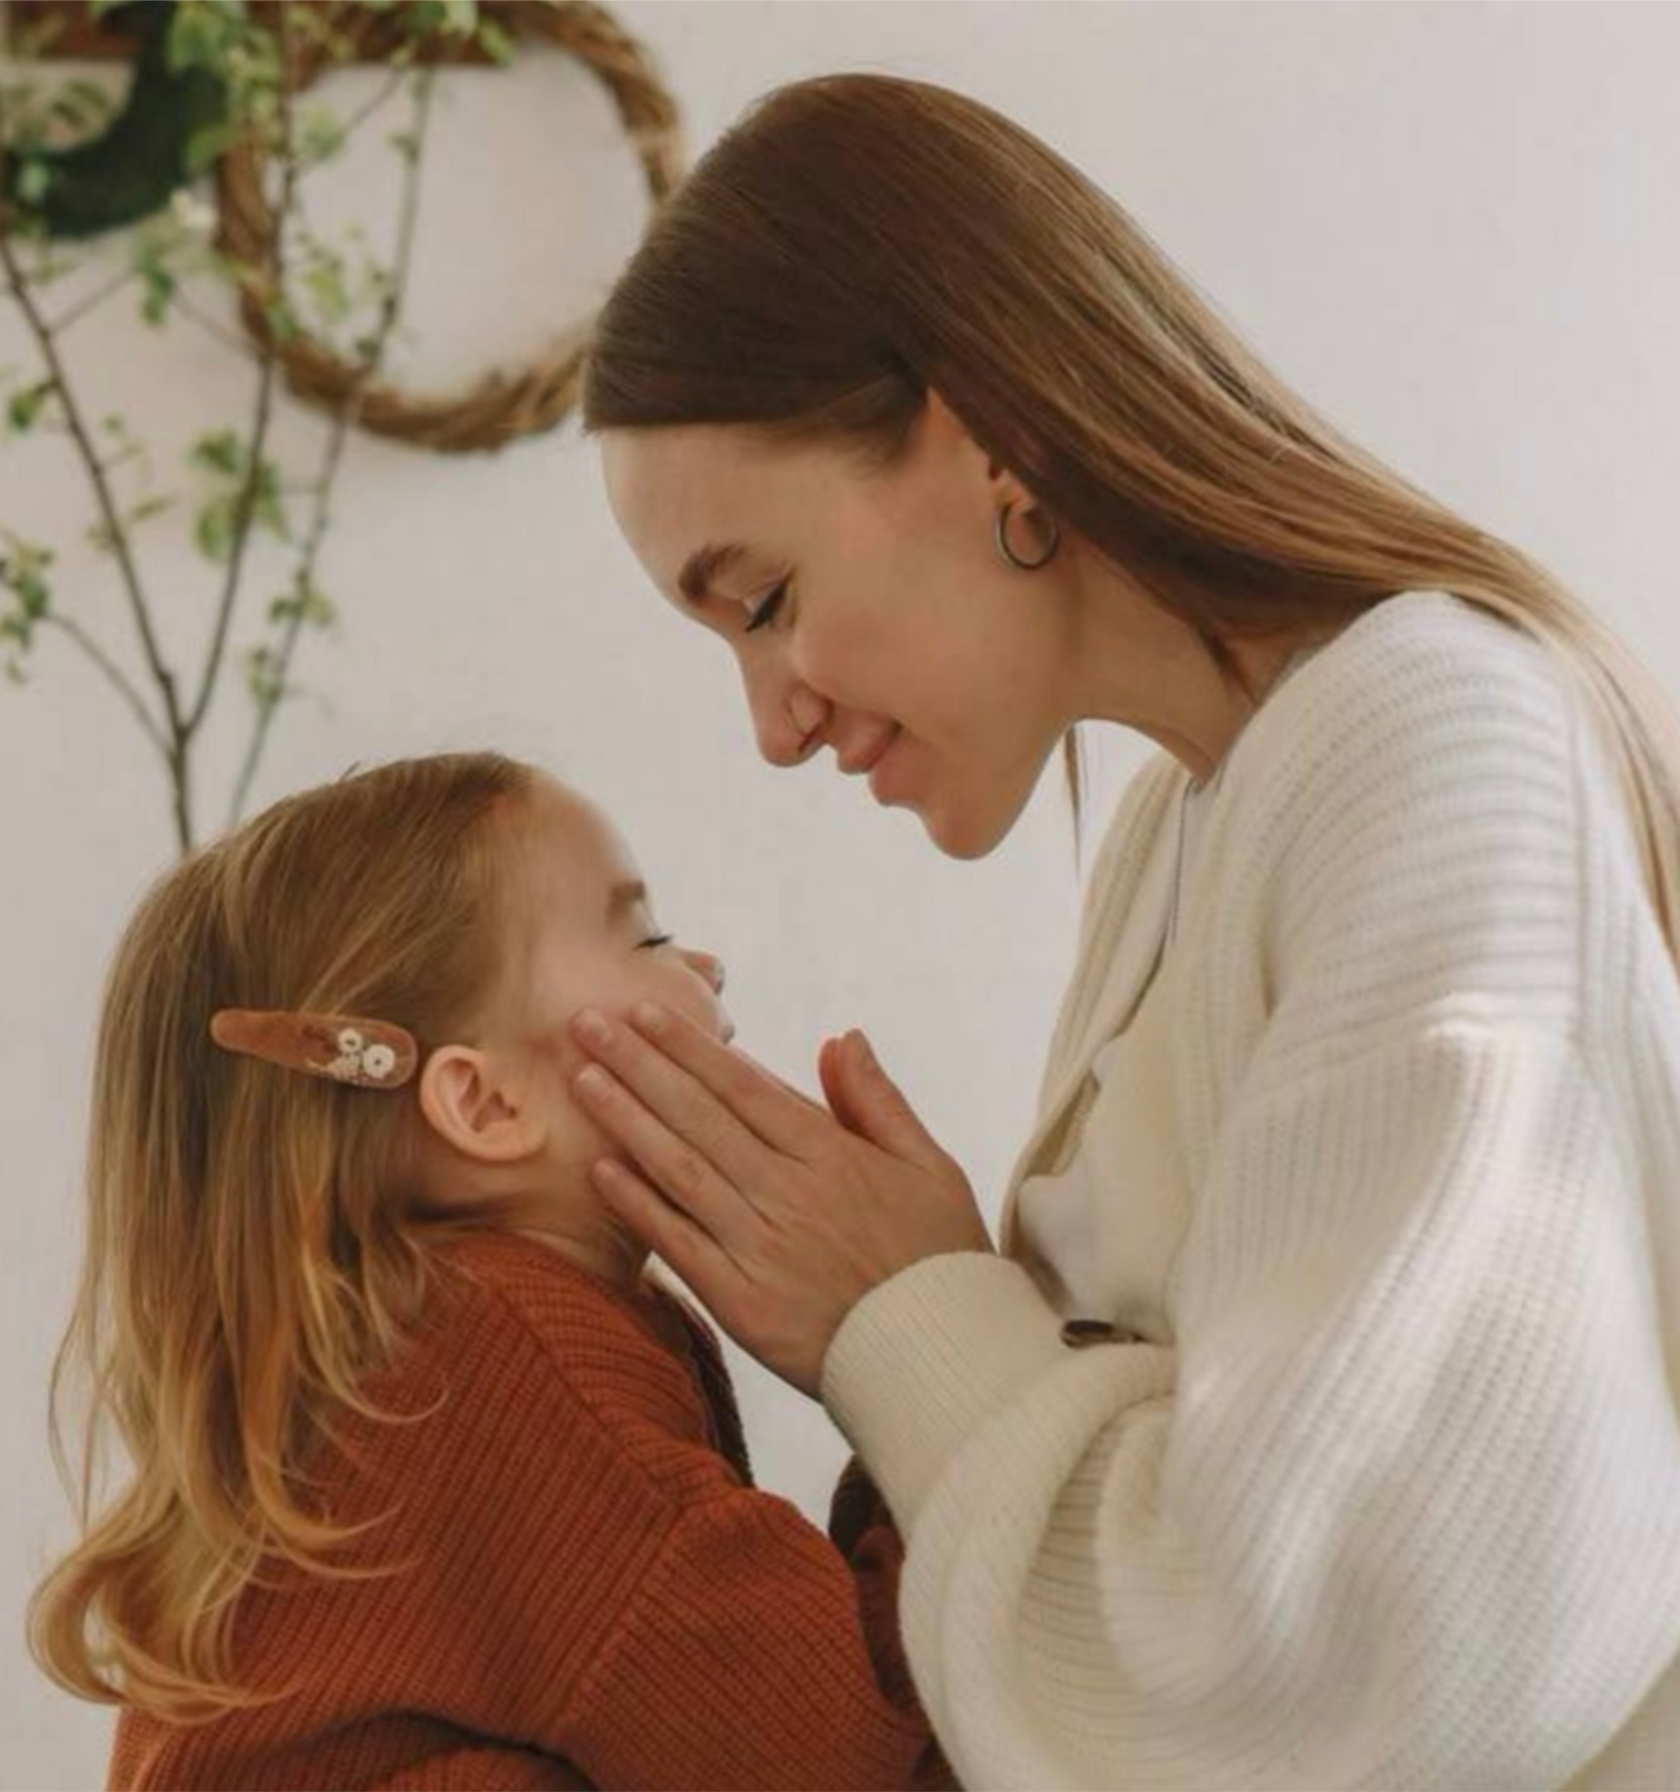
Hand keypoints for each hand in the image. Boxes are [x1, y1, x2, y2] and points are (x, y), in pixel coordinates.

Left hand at [567, 1005, 994, 1396]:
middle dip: (638, 1064)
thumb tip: (842, 1037)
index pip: (743, 1086)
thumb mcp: (931, 1166)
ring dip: (626, 1119)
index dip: (689, 1046)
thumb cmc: (940, 1258)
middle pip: (699, 1115)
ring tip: (581, 1077)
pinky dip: (638, 1205)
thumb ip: (877, 1101)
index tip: (645, 1011)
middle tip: (586, 1021)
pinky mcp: (740, 1303)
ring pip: (679, 1169)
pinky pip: (678, 1244)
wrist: (940, 1358)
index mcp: (831, 1155)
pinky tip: (600, 1169)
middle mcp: (787, 1192)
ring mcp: (759, 1247)